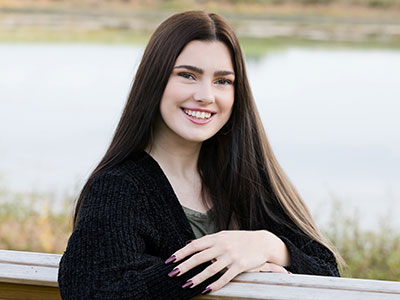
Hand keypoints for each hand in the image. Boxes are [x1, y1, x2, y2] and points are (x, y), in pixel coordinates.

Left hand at [165, 230, 288, 293]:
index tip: (170, 260)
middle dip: (184, 267)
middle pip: (199, 258)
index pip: (194, 245)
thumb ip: (208, 240)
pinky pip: (225, 277)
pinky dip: (215, 284)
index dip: (181, 253)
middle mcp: (222, 246)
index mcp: (216, 238)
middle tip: (172, 274)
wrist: (262, 242)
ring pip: (210, 269)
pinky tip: (207, 290)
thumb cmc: (240, 239)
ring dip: (197, 278)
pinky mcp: (240, 265)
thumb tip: (189, 244)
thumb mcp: (223, 235)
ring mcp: (231, 256)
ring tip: (186, 285)